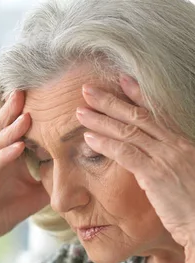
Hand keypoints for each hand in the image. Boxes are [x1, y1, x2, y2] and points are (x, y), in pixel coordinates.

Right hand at [0, 91, 48, 250]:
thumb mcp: (33, 196)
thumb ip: (51, 182)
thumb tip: (79, 175)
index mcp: (5, 156)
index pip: (18, 128)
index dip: (30, 112)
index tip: (50, 95)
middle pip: (5, 126)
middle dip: (17, 108)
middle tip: (33, 87)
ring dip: (13, 128)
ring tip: (27, 114)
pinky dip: (5, 155)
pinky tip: (17, 148)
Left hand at [75, 75, 194, 250]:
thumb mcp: (186, 180)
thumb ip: (169, 169)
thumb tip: (151, 171)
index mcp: (183, 144)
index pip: (156, 114)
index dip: (137, 94)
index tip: (120, 80)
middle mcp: (174, 146)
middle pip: (138, 116)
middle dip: (110, 101)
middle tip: (88, 89)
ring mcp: (165, 159)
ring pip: (128, 131)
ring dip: (101, 119)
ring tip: (80, 111)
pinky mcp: (155, 175)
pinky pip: (125, 154)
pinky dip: (105, 144)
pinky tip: (88, 138)